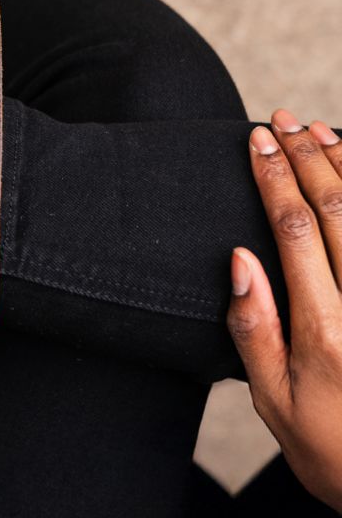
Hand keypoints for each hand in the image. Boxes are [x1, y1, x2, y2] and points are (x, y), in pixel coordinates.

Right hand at [227, 108, 341, 511]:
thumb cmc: (335, 450)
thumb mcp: (274, 403)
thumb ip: (253, 329)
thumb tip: (239, 258)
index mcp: (325, 330)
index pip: (295, 228)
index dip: (274, 176)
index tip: (256, 139)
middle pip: (337, 210)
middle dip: (306, 157)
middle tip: (282, 120)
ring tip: (319, 130)